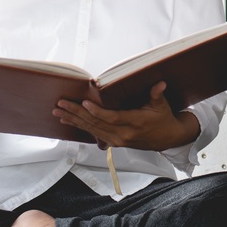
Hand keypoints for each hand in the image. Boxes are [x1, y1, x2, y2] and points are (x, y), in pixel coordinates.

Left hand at [53, 81, 199, 150]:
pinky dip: (80, 127)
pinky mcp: (113, 142)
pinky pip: (94, 134)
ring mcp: (117, 140)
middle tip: (61, 105)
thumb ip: (157, 94)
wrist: (167, 138)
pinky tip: (69, 121)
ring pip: (92, 130)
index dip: (97, 111)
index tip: (84, 103)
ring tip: (59, 113)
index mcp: (135, 123)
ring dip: (74, 121)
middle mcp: (124, 134)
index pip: (112, 118)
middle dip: (76, 114)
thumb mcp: (162, 105)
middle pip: (96, 124)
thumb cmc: (163, 119)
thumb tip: (160, 84)